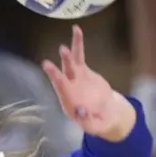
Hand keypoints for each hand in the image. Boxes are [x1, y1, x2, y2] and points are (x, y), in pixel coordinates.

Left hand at [42, 25, 134, 141]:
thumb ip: (87, 120)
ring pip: (70, 62)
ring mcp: (75, 78)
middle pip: (62, 76)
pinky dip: (78, 43)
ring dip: (68, 53)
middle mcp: (69, 87)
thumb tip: (81, 111)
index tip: (49, 67)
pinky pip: (80, 55)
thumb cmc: (98, 122)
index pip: (60, 89)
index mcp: (69, 101)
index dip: (56, 78)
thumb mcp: (94, 126)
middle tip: (58, 55)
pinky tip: (77, 30)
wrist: (106, 112)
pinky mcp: (83, 70)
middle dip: (58, 67)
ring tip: (67, 41)